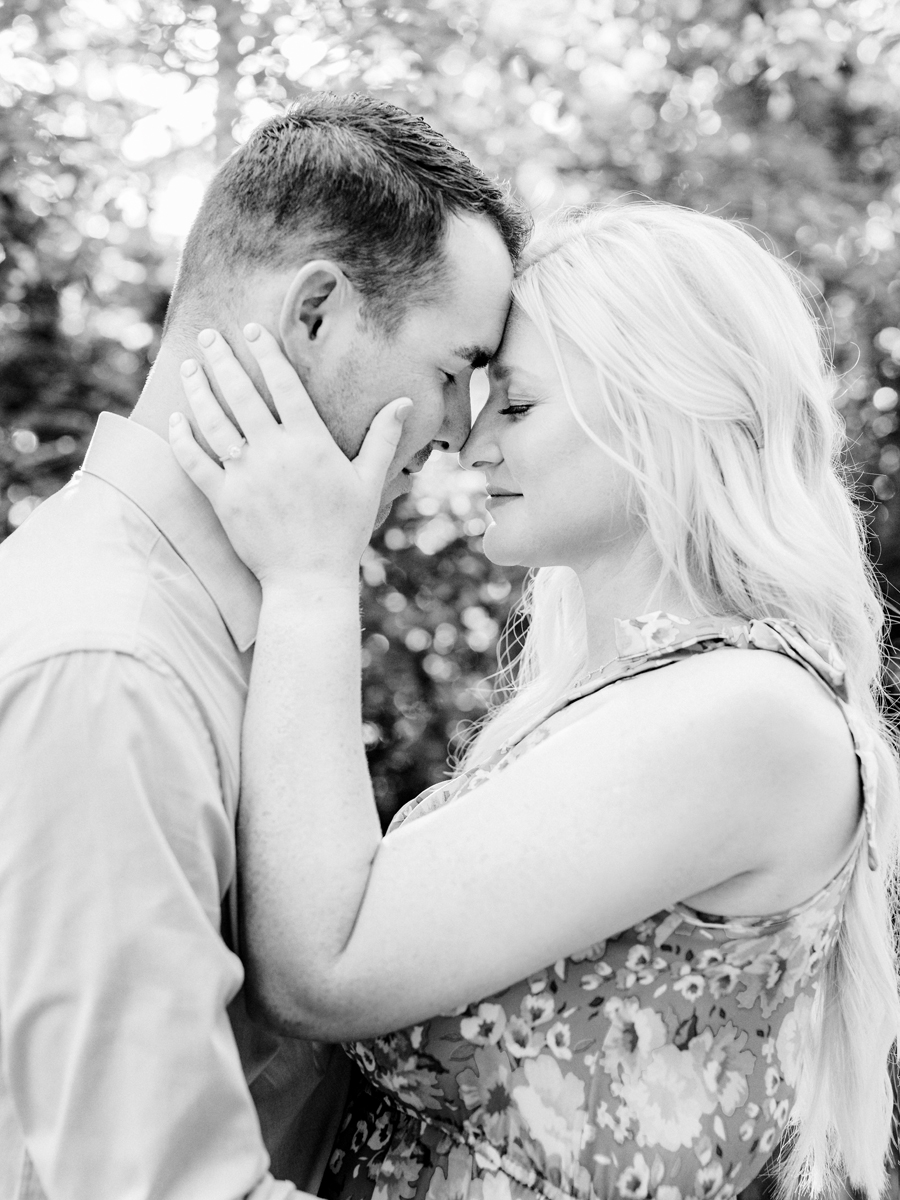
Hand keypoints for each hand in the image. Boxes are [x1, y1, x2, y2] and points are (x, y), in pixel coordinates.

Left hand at [168, 324, 411, 588]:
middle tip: (208, 335)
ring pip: (213, 420)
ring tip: (189, 367)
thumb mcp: (370, 481)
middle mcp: (274, 451)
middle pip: (241, 392)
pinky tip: (176, 418)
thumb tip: (405, 402)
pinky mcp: (223, 498)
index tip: (251, 329)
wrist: (309, 579)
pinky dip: (182, 437)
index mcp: (309, 441)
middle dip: (223, 359)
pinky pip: (195, 461)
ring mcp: (244, 474)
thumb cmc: (343, 531)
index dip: (266, 351)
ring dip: (198, 389)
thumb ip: (382, 438)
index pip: (283, 383)